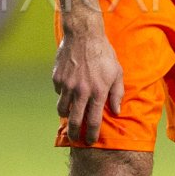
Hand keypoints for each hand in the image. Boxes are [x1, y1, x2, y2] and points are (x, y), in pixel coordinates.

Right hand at [53, 25, 123, 143]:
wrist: (84, 35)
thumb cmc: (104, 54)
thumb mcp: (117, 73)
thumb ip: (117, 94)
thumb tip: (117, 111)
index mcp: (97, 92)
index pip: (93, 121)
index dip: (91, 134)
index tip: (90, 141)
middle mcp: (81, 92)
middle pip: (74, 121)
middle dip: (74, 134)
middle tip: (75, 138)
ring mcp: (67, 85)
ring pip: (62, 109)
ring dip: (66, 115)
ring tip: (70, 115)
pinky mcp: (57, 78)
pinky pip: (58, 92)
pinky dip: (62, 94)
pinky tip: (68, 89)